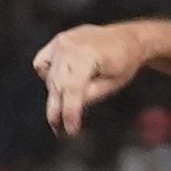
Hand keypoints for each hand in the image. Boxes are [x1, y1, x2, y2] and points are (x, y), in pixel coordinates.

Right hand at [30, 21, 164, 140]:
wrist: (128, 39)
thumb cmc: (125, 62)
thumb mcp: (112, 84)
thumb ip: (89, 96)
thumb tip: (69, 108)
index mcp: (87, 54)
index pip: (72, 88)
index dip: (69, 112)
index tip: (71, 131)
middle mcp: (70, 45)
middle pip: (57, 85)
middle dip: (59, 111)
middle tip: (61, 131)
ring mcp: (62, 41)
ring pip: (49, 78)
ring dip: (56, 95)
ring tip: (66, 109)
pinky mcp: (58, 41)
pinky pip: (42, 64)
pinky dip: (48, 76)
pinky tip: (61, 83)